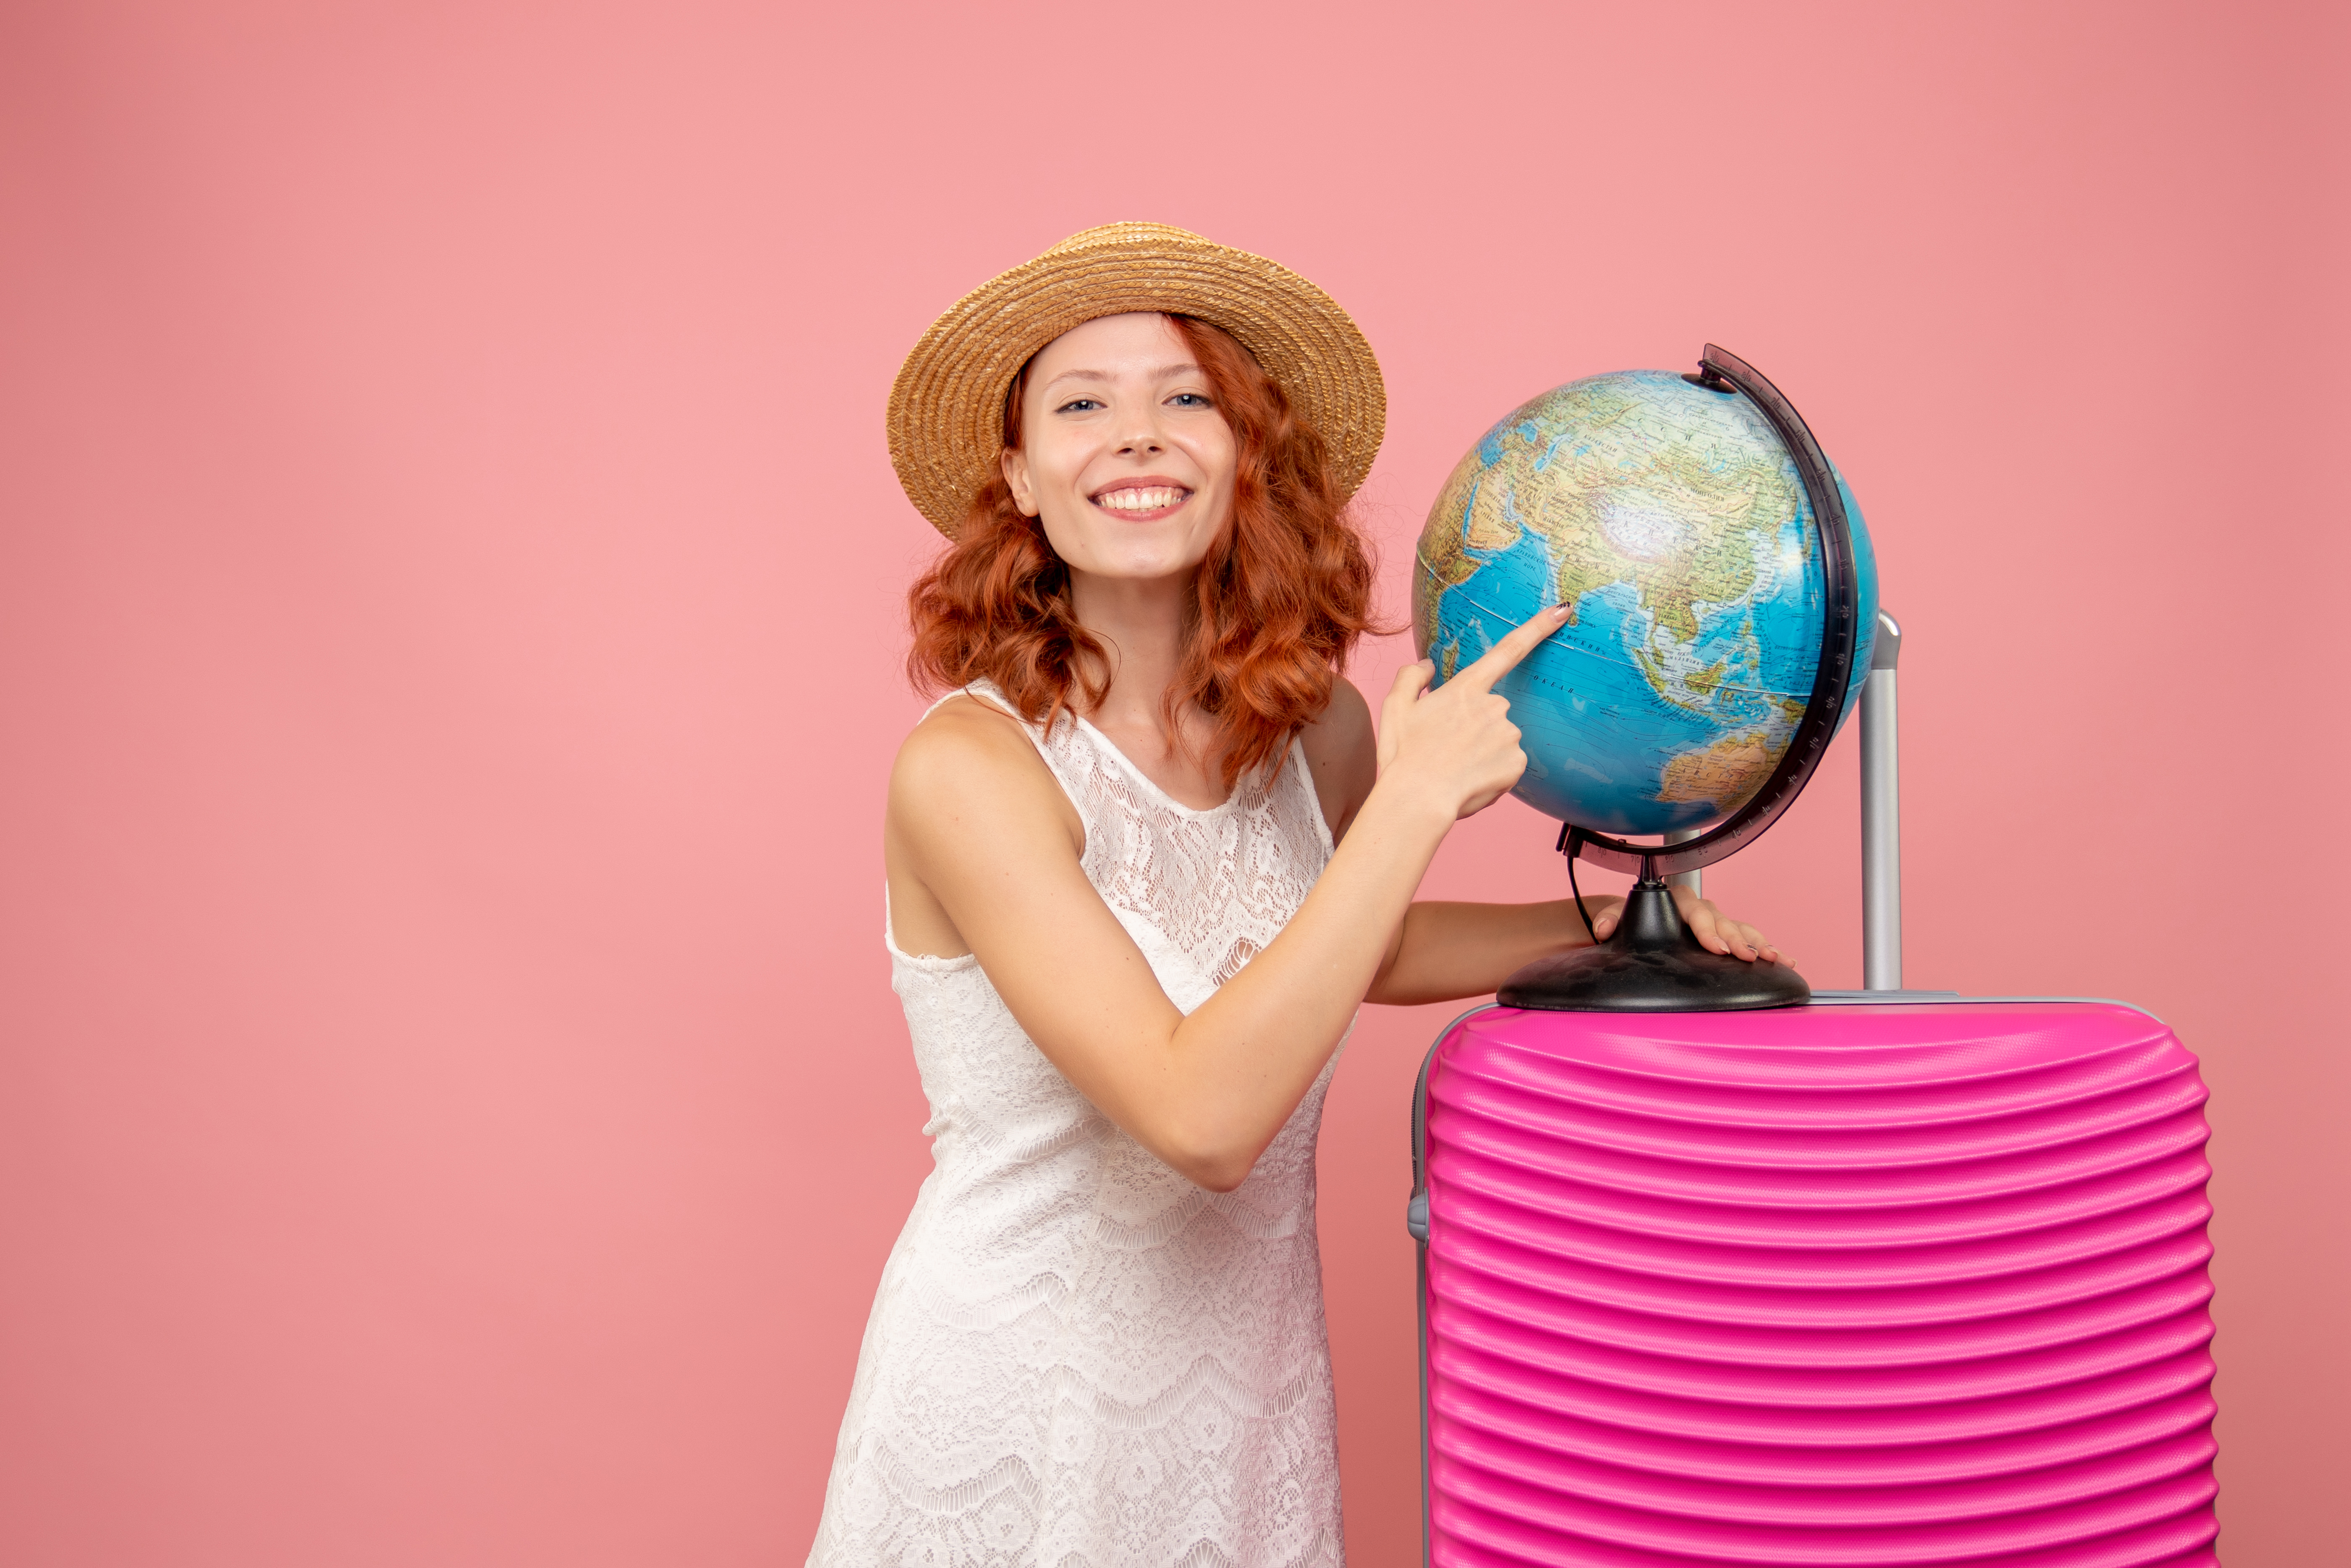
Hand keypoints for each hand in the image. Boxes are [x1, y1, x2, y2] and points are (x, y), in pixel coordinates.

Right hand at [1377, 606, 1568, 819]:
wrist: (1417, 799)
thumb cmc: (1403, 754)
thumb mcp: (1395, 707)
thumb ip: (1412, 677)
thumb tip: (1428, 666)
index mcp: (1466, 688)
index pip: (1508, 650)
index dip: (1538, 627)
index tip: (1563, 610)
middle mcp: (1494, 706)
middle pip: (1493, 710)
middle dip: (1476, 726)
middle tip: (1447, 748)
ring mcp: (1509, 735)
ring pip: (1501, 739)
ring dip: (1484, 751)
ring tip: (1455, 768)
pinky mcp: (1517, 764)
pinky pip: (1508, 763)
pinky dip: (1493, 771)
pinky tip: (1470, 780)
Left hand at [1592, 886, 1786, 963]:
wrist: (1646, 917)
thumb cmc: (1637, 918)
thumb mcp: (1621, 916)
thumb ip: (1611, 920)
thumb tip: (1601, 929)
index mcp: (1679, 901)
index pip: (1695, 913)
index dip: (1707, 930)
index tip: (1716, 947)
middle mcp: (1702, 908)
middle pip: (1724, 922)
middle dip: (1736, 940)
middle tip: (1748, 957)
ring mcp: (1719, 920)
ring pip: (1742, 928)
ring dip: (1758, 943)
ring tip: (1773, 958)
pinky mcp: (1729, 933)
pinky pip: (1752, 938)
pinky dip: (1768, 947)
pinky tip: (1784, 960)